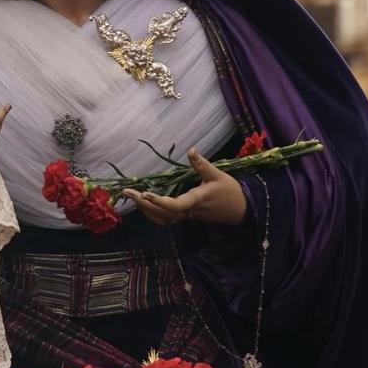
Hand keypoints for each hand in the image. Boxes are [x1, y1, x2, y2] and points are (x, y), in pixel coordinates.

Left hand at [127, 148, 246, 226]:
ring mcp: (187, 216)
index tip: (145, 194)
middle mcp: (189, 211)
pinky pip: (166, 218)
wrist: (241, 210)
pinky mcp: (186, 216)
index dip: (159, 202)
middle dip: (143, 204)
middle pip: (162, 213)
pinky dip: (153, 213)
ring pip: (162, 218)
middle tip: (127, 192)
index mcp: (196, 200)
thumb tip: (191, 149)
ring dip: (145, 210)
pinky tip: (144, 204)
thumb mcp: (218, 174)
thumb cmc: (230, 191)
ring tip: (131, 197)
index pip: (175, 205)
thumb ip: (202, 164)